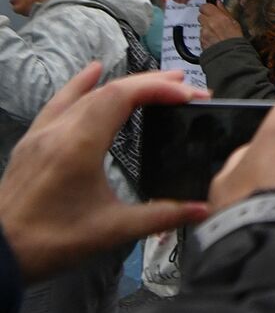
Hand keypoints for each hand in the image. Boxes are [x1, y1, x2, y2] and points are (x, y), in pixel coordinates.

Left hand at [0, 65, 210, 283]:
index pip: (123, 97)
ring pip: (88, 93)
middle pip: (110, 89)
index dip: (160, 88)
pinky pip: (60, 101)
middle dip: (152, 83)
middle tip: (188, 86)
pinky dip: (81, 84)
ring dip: (125, 83)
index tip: (191, 94)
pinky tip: (93, 70)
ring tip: (158, 81)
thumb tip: (203, 209)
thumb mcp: (112, 230)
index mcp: (79, 145)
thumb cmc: (51, 242)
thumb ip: (161, 216)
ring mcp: (43, 133)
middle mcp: (59, 130)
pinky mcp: (33, 142)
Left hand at [198, 4, 242, 47]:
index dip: (207, 8)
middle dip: (206, 18)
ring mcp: (204, 33)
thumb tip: (219, 3)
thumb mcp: (234, 22)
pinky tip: (214, 39)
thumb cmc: (235, 40)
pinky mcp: (201, 40)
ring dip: (206, 28)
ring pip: (201, 26)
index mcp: (218, 17)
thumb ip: (224, 11)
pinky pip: (201, 35)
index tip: (211, 10)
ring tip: (216, 33)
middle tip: (214, 22)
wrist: (231, 55)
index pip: (205, 6)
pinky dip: (206, 36)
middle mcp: (209, 24)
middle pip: (201, 16)